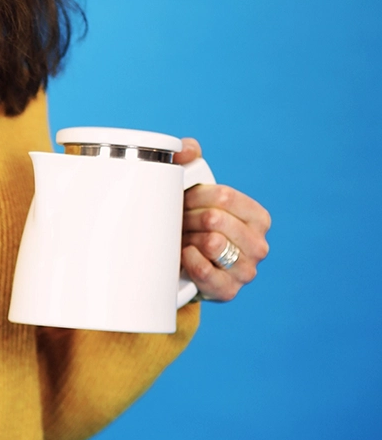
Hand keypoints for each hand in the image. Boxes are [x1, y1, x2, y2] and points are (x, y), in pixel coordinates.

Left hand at [176, 139, 270, 301]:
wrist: (185, 268)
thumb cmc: (193, 225)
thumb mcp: (194, 191)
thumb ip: (191, 159)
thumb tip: (186, 148)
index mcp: (258, 218)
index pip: (224, 196)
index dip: (196, 195)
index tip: (184, 199)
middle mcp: (259, 246)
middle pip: (215, 219)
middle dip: (189, 218)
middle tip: (180, 223)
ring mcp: (246, 271)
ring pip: (211, 243)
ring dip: (188, 239)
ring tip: (182, 240)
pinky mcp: (228, 291)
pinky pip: (205, 271)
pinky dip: (190, 261)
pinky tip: (185, 256)